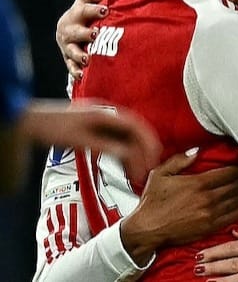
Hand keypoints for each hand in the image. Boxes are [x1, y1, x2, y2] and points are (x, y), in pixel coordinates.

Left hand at [21, 99, 161, 182]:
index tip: (154, 156)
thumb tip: (129, 154)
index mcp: (106, 114)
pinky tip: (125, 169)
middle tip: (149, 169)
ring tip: (137, 174)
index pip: (135, 125)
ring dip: (134, 156)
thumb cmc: (52, 127)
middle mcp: (107, 116)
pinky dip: (123, 156)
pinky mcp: (96, 132)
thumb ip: (106, 146)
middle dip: (144, 150)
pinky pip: (116, 144)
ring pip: (126, 140)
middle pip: (134, 133)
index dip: (147, 140)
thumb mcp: (80, 140)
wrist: (31, 122)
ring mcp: (102, 124)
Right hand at [55, 0, 106, 77]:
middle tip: (95, 34)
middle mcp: (69, 27)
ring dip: (79, 54)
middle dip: (84, 33)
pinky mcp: (68, 56)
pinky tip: (82, 75)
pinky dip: (75, 70)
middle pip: (75, 31)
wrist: (68, 26)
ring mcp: (67, 43)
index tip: (106, 10)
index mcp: (77, 11)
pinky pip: (70, 65)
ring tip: (88, 58)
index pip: (84, 7)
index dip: (94, 8)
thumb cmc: (87, 11)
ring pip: (71, 50)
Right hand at [120, 149, 237, 264]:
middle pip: (236, 185)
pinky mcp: (209, 226)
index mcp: (198, 183)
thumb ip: (180, 161)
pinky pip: (232, 216)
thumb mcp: (161, 174)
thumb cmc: (152, 202)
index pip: (228, 173)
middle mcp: (208, 198)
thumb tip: (197, 151)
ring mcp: (210, 214)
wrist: (147, 229)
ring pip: (237, 200)